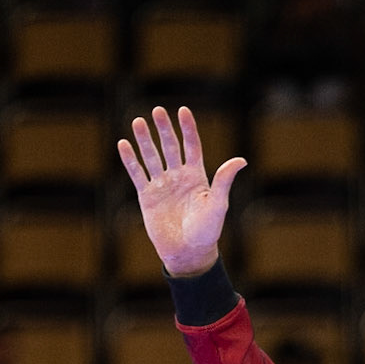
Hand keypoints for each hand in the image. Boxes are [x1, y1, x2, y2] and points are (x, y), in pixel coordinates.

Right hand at [117, 104, 245, 278]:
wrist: (188, 253)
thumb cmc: (207, 231)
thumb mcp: (218, 204)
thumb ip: (224, 180)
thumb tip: (241, 160)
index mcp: (197, 176)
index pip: (192, 146)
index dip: (187, 128)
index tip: (183, 110)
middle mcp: (178, 177)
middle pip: (170, 147)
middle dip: (164, 129)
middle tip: (157, 111)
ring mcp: (162, 185)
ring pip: (152, 157)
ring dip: (145, 140)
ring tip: (138, 122)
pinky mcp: (147, 196)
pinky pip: (137, 174)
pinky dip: (131, 160)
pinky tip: (124, 144)